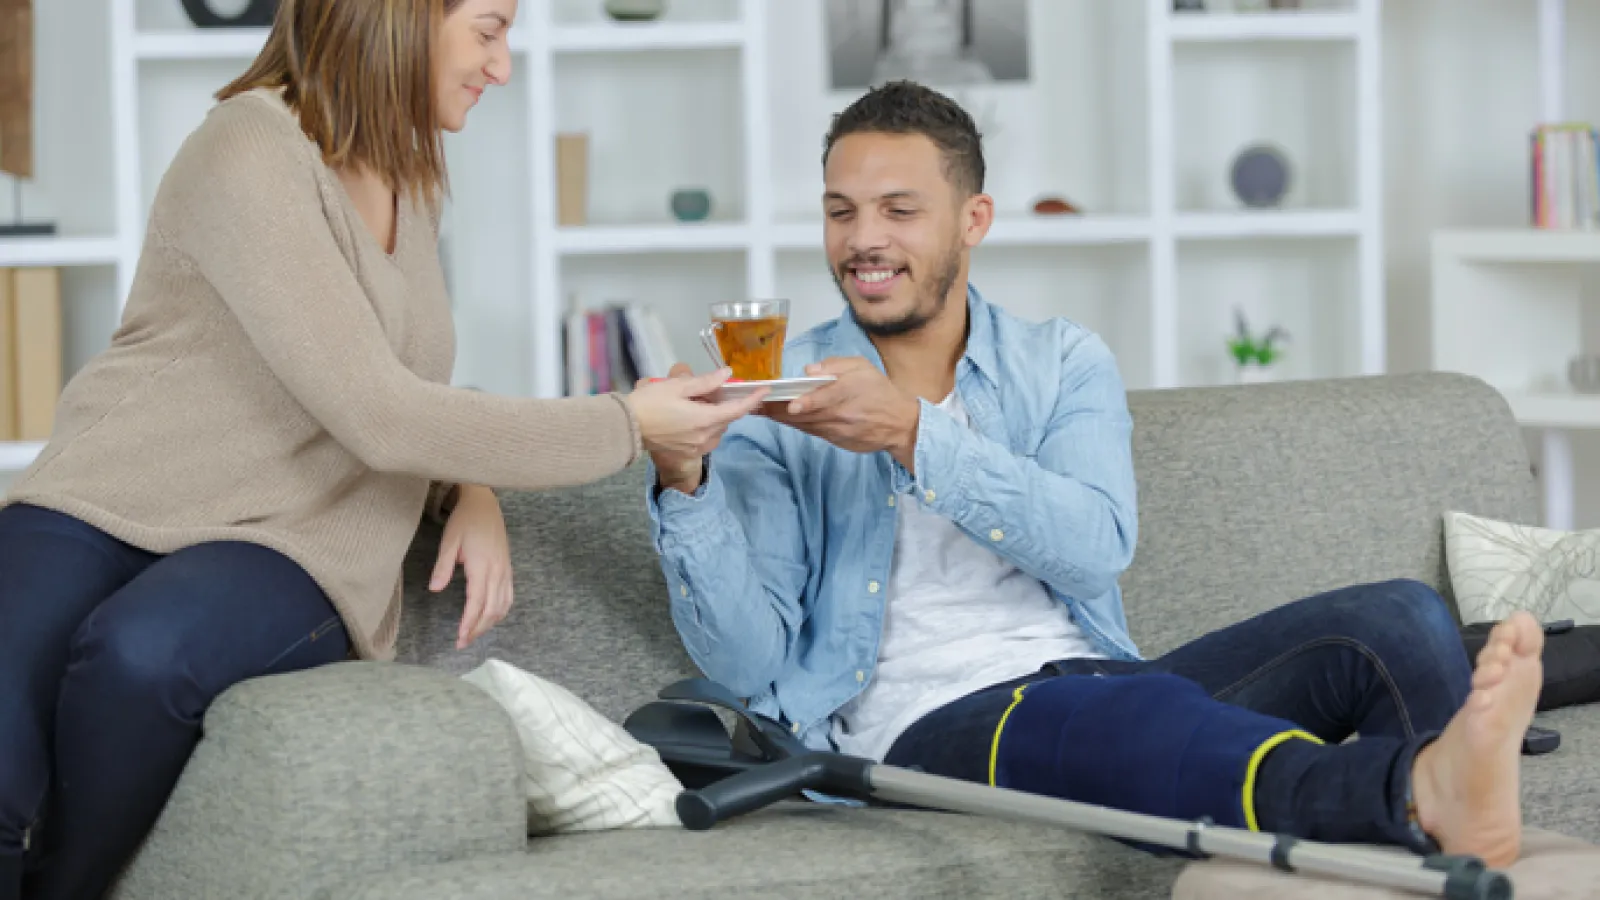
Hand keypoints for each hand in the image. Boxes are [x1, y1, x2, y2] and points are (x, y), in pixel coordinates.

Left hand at [430, 484, 513, 648]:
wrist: (485, 503)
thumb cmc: (464, 521)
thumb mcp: (449, 541)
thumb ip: (443, 566)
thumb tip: (435, 589)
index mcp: (482, 565)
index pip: (477, 602)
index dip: (469, 622)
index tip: (460, 638)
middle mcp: (497, 571)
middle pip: (491, 609)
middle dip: (478, 629)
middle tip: (463, 643)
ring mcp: (505, 570)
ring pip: (502, 605)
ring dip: (490, 623)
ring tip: (474, 634)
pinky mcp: (508, 568)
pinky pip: (509, 596)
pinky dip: (501, 611)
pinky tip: (491, 617)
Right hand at [627, 364, 767, 492]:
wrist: (626, 428)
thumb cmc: (648, 404)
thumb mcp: (676, 386)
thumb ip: (705, 382)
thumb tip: (726, 374)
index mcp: (704, 420)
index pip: (737, 409)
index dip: (753, 399)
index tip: (764, 390)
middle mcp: (704, 437)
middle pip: (726, 419)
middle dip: (725, 404)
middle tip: (709, 391)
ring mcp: (696, 447)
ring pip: (717, 429)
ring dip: (715, 416)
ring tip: (694, 404)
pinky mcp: (687, 453)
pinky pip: (706, 439)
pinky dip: (706, 427)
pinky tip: (690, 418)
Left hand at [764, 357, 919, 468]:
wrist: (899, 424)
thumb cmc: (879, 390)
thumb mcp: (863, 367)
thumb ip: (836, 364)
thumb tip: (810, 370)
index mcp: (849, 392)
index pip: (826, 398)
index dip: (808, 402)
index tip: (791, 404)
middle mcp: (841, 414)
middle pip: (805, 413)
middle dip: (778, 408)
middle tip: (753, 403)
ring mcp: (837, 430)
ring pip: (803, 424)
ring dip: (780, 418)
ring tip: (758, 410)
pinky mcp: (835, 440)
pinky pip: (810, 431)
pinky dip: (794, 424)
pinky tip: (780, 417)